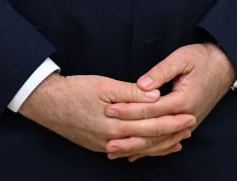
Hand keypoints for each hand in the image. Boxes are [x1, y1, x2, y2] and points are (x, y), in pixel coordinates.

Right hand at [18, 73, 195, 158]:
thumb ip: (131, 92)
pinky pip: (126, 150)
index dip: (172, 121)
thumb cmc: (74, 90)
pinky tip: (150, 147)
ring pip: (139, 148)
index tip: (189, 115)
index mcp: (115, 123)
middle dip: (171, 134)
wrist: (46, 104)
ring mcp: (105, 146)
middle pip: (149, 139)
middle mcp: (112, 139)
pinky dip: (142, 149)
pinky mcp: (99, 146)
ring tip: (177, 141)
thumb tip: (155, 96)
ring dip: (160, 145)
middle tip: (190, 128)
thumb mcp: (103, 85)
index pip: (151, 124)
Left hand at [105, 43, 236, 161]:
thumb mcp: (181, 58)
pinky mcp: (188, 124)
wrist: (225, 65)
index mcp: (183, 100)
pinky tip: (136, 153)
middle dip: (129, 136)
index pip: (151, 109)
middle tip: (107, 141)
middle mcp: (187, 116)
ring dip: (138, 148)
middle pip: (154, 132)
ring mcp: (189, 123)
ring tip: (115, 153)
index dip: (129, 110)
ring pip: (160, 141)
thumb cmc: (202, 59)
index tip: (110, 110)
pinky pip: (167, 140)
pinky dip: (151, 148)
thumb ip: (161, 72)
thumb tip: (142, 85)